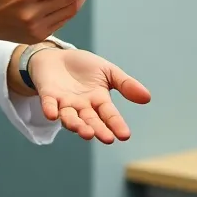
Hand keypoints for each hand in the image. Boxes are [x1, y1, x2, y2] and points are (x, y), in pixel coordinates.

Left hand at [29, 48, 150, 142]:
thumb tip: (147, 98)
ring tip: (86, 132)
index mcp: (98, 101)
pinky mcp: (48, 96)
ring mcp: (64, 103)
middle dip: (98, 130)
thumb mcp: (108, 72)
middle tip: (107, 139)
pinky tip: (52, 115)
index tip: (124, 135)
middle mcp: (82, 107)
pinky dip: (50, 109)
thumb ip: (125, 84)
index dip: (116, 125)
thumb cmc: (83, 67)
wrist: (56, 57)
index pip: (109, 115)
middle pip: (91, 121)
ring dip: (76, 125)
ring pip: (70, 118)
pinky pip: (49, 105)